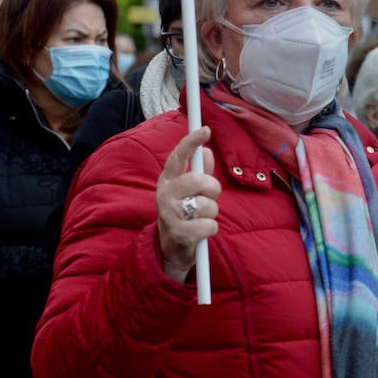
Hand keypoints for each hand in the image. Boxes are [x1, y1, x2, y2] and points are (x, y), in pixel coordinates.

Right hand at [156, 127, 220, 281]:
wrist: (171, 248)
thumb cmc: (184, 213)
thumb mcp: (190, 191)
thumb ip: (200, 172)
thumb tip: (207, 151)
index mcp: (168, 181)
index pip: (177, 157)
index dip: (191, 142)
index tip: (205, 129)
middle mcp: (165, 195)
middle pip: (198, 180)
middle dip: (212, 188)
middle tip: (209, 196)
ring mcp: (170, 214)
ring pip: (207, 205)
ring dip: (212, 212)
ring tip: (201, 217)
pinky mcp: (179, 234)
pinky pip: (209, 225)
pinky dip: (211, 229)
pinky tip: (202, 231)